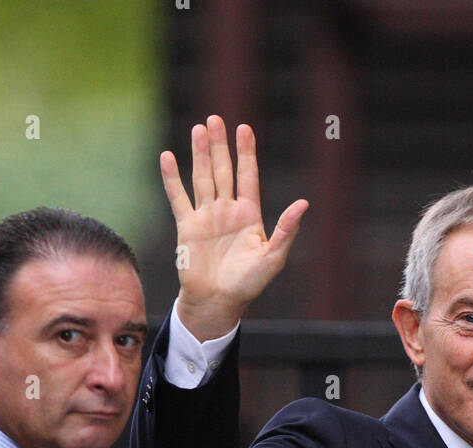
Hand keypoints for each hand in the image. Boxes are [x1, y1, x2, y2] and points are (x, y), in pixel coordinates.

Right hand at [160, 114, 308, 341]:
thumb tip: (304, 204)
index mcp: (249, 215)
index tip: (244, 128)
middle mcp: (227, 211)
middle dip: (220, 145)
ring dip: (200, 154)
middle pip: (224, 170)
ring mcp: (206, 217)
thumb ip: (286, 230)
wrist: (218, 302)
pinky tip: (168, 157)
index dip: (246, 152)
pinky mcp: (187, 227)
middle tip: (216, 119)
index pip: (248, 176)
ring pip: (203, 178)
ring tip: (199, 129)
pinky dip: (172, 178)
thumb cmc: (248, 284)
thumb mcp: (272, 258)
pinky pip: (178, 198)